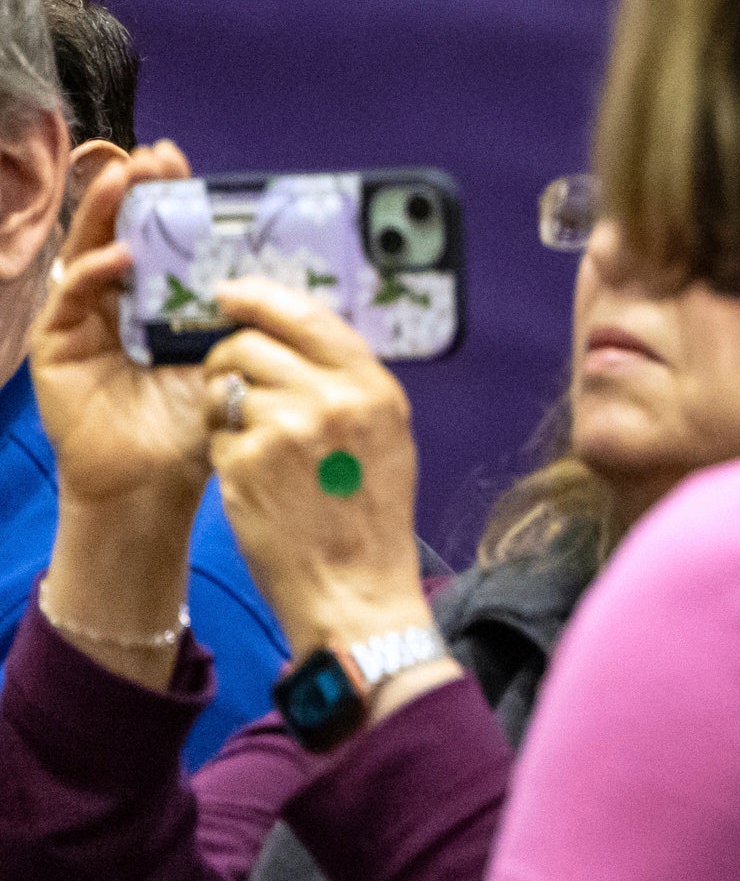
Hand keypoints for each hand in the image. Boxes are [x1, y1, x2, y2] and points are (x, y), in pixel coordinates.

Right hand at [31, 147, 214, 684]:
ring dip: (107, 213)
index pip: (167, 236)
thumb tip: (309, 265)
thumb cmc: (201, 422)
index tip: (187, 164)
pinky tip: (118, 257)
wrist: (159, 484)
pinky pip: (70, 300)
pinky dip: (92, 273)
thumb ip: (254, 313)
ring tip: (127, 180)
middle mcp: (123, 299)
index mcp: (168, 297)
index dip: (172, 199)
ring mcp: (87, 320)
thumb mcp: (235, 353)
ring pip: (90, 251)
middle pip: (125, 231)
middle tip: (156, 157)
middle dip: (138, 191)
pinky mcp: (58, 346)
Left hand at [202, 280, 441, 684]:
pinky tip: (246, 471)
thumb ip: (349, 382)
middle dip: (230, 357)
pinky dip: (221, 444)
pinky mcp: (243, 464)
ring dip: (222, 402)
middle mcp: (331, 398)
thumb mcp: (386, 433)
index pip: (307, 313)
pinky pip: (213, 430)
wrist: (354, 588)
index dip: (260, 297)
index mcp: (372, 386)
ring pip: (224, 385)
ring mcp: (284, 431)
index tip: (230, 293)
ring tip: (247, 435)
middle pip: (251, 343)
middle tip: (232, 380)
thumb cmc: (370, 514)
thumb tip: (297, 336)